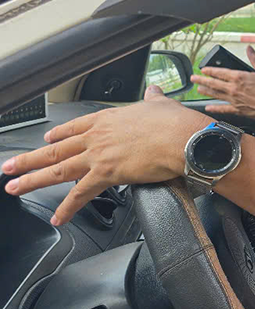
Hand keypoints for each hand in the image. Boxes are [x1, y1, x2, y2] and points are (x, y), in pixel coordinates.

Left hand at [2, 86, 209, 224]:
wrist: (183, 139)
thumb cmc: (176, 124)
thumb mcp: (161, 104)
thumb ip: (154, 99)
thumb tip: (154, 91)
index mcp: (109, 119)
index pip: (75, 127)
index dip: (57, 134)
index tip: (46, 138)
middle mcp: (98, 137)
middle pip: (56, 149)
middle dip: (30, 158)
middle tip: (9, 166)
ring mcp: (99, 156)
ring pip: (58, 170)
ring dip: (33, 180)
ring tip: (15, 187)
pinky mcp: (106, 174)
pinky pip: (81, 194)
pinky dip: (67, 208)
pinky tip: (57, 217)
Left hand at [192, 46, 254, 124]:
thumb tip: (249, 48)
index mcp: (239, 77)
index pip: (220, 72)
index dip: (210, 70)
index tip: (203, 69)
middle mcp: (233, 89)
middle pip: (213, 83)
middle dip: (202, 80)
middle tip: (193, 79)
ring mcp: (234, 100)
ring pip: (215, 95)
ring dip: (206, 91)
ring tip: (199, 89)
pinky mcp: (238, 110)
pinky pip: (223, 109)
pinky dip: (215, 108)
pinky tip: (208, 107)